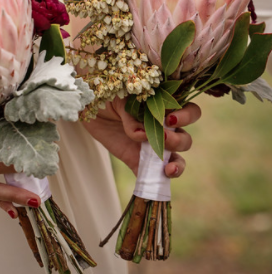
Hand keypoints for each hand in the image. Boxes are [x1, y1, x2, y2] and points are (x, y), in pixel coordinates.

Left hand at [83, 97, 200, 177]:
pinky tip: (156, 184)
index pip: (189, 110)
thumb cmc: (105, 89)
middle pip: (185, 138)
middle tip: (164, 139)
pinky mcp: (136, 160)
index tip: (171, 120)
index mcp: (164, 105)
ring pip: (176, 158)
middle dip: (180, 141)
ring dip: (177, 163)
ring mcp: (150, 145)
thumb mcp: (120, 94)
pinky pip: (152, 175)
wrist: (85, 101)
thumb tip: (140, 134)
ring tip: (166, 166)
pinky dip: (157, 182)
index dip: (187, 116)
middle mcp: (161, 126)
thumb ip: (133, 112)